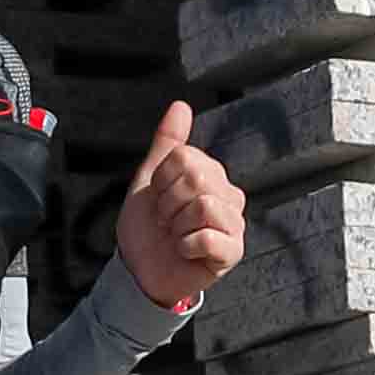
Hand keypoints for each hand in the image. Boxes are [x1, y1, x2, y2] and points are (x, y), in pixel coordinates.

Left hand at [114, 94, 247, 311]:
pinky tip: (184, 251)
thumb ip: (167, 143)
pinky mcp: (232, 253)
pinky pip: (208, 238)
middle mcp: (229, 196)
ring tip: (175, 235)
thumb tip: (180, 106)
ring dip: (176, 225)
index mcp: (212, 175)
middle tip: (166, 220)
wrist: (139, 269)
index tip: (159, 198)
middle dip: (168, 203)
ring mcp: (234, 225)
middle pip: (196, 178)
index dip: (161, 180)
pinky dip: (185, 246)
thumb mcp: (150, 180)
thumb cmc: (149, 226)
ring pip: (203, 206)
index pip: (185, 158)